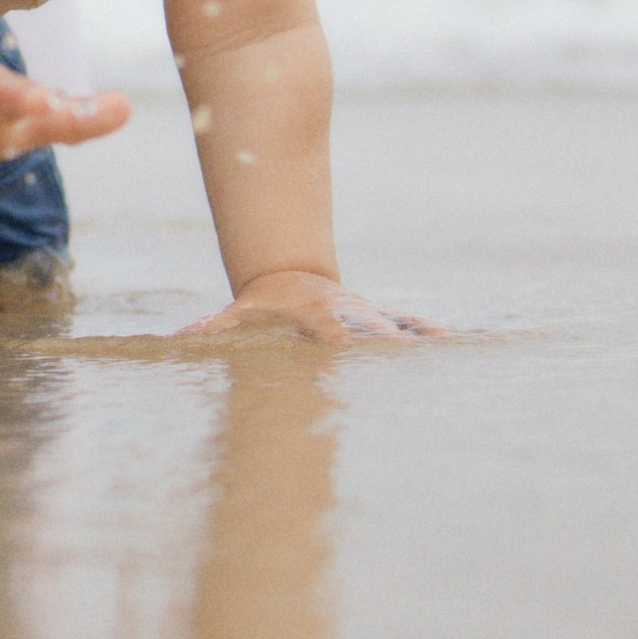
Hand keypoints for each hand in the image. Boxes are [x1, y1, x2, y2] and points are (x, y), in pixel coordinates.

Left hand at [181, 268, 442, 344]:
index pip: (328, 330)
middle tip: (404, 361)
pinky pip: (410, 322)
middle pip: (369, 331)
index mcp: (316, 316)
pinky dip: (431, 332)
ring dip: (416, 340)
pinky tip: (453, 343)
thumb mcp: (238, 316)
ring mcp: (367, 316)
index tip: (347, 350)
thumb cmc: (260, 306)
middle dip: (385, 345)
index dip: (337, 338)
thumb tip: (183, 337)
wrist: (289, 277)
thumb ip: (216, 328)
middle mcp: (347, 315)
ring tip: (442, 354)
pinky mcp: (380, 317)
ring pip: (396, 326)